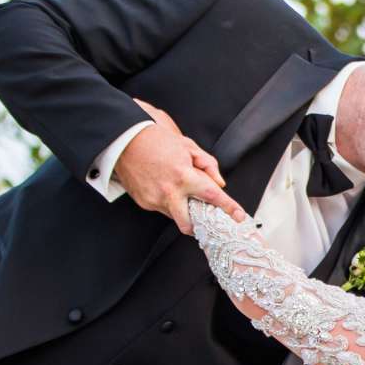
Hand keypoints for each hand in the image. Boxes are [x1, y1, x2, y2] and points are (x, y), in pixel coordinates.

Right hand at [116, 99, 229, 233]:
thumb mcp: (187, 146)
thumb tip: (218, 183)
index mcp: (184, 176)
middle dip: (197, 225)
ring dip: (181, 208)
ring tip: (176, 189)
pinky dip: (166, 201)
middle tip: (203, 216)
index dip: (229, 208)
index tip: (240, 216)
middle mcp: (169, 193)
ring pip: (174, 215)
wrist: (124, 139)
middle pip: (188, 224)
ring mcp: (154, 200)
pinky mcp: (143, 202)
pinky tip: (162, 185)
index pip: (213, 196)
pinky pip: (160, 208)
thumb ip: (207, 165)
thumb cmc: (157, 139)